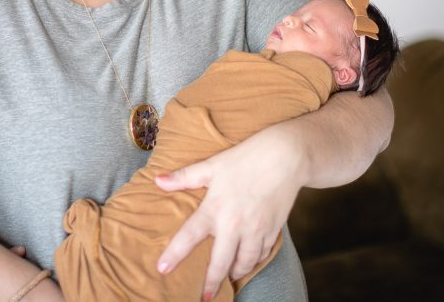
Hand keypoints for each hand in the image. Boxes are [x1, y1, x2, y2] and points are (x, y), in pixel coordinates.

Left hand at [154, 126, 304, 298]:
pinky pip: (263, 254)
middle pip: (220, 261)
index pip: (190, 236)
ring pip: (245, 262)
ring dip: (235, 272)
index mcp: (215, 207)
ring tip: (227, 278)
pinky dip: (254, 261)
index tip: (163, 269)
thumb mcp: (212, 165)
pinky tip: (248, 262)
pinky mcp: (273, 230)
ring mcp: (257, 229)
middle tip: (205, 296)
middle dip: (212, 282)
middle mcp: (236, 223)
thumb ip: (184, 177)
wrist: (286, 156)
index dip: (175, 254)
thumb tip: (158, 181)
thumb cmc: (245, 158)